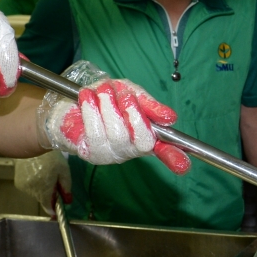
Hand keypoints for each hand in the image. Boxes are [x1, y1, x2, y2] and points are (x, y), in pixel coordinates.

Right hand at [13, 150, 71, 216]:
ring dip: (40, 188)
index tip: (57, 212)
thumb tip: (67, 202)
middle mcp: (31, 189)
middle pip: (42, 198)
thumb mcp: (64, 171)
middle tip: (54, 182)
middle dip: (48, 194)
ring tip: (44, 174)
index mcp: (43, 188)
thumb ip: (66, 188)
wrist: (32, 143)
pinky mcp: (17, 182)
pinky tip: (36, 173)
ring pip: (35, 193)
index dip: (53, 209)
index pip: (47, 206)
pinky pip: (29, 188)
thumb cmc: (52, 157)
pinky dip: (33, 184)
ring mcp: (23, 186)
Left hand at [37, 61, 190, 171]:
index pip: (165, 150)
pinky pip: (95, 133)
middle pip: (142, 142)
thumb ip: (148, 104)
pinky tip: (87, 98)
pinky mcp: (91, 153)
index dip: (174, 157)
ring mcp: (111, 154)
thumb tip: (170, 118)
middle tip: (124, 95)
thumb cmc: (105, 98)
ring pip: (117, 135)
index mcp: (146, 136)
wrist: (72, 102)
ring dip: (109, 107)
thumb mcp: (130, 92)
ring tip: (102, 91)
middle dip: (134, 114)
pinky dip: (91, 110)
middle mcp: (131, 149)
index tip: (184, 165)